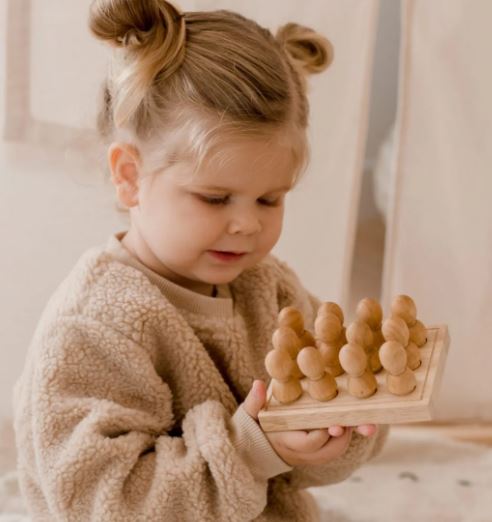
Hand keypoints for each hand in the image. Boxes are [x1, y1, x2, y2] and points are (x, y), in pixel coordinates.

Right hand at [243, 379, 377, 466]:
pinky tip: (354, 418)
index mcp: (285, 441)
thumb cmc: (254, 425)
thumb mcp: (250, 413)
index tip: (335, 422)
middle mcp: (301, 453)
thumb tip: (258, 383)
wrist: (255, 447)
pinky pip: (336, 447)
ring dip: (348, 434)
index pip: (309, 443)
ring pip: (337, 449)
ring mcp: (311, 455)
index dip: (323, 433)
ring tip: (357, 414)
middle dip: (344, 435)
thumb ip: (254, 400)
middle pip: (330, 449)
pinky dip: (346, 434)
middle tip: (356, 419)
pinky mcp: (318, 452)